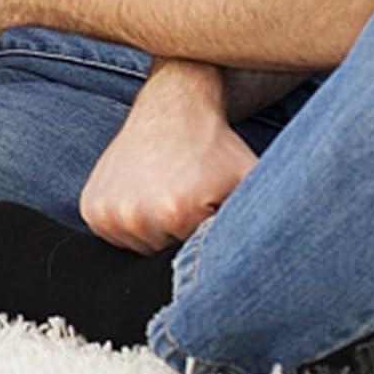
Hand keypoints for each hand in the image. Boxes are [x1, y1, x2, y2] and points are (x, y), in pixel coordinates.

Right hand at [80, 63, 257, 252]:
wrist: (173, 108)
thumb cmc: (215, 149)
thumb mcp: (250, 182)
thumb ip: (270, 222)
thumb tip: (283, 265)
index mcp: (174, 212)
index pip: (196, 257)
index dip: (207, 234)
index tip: (210, 206)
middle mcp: (134, 214)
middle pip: (165, 257)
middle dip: (180, 237)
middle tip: (188, 199)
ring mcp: (107, 211)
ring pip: (140, 249)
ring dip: (155, 233)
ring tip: (166, 195)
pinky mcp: (90, 207)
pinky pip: (115, 235)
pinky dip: (130, 223)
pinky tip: (144, 193)